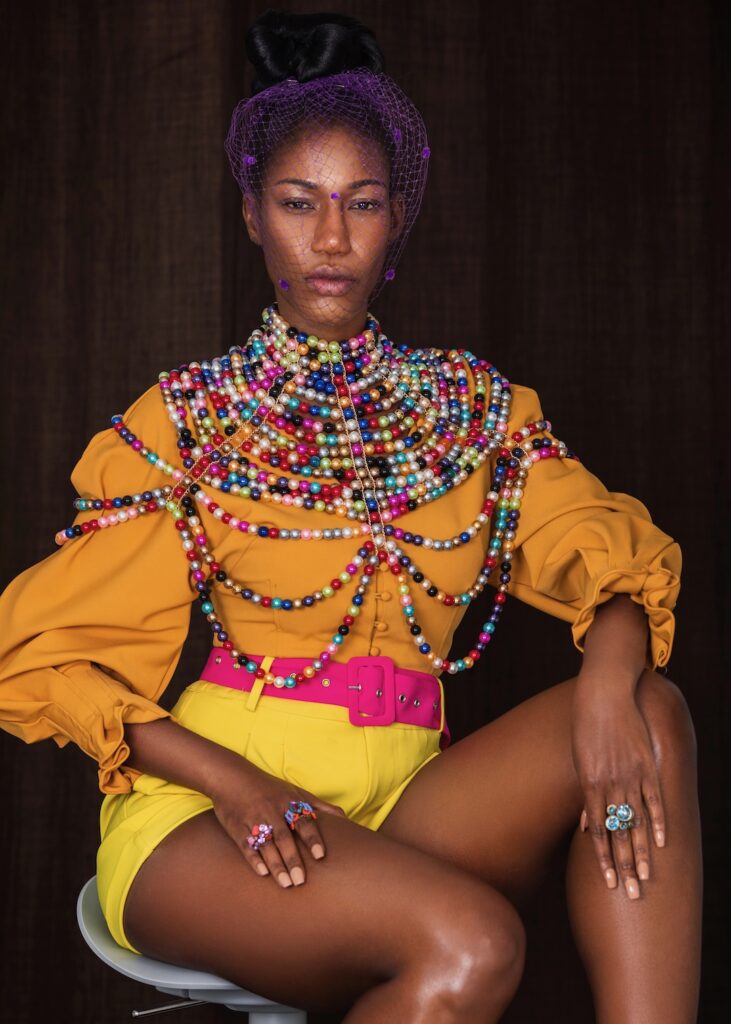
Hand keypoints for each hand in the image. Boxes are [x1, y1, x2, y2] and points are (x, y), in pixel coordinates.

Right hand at [209, 758, 347, 887]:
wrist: (231, 776)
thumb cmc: (269, 788)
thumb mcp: (295, 792)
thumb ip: (320, 806)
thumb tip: (345, 818)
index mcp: (288, 802)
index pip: (303, 821)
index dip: (312, 837)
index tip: (320, 855)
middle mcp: (272, 810)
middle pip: (284, 837)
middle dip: (293, 858)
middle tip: (301, 881)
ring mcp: (253, 818)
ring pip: (266, 844)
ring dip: (276, 864)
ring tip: (286, 884)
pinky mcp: (236, 827)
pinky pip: (246, 844)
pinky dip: (254, 858)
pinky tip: (262, 873)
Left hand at [571, 681, 666, 898]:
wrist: (603, 695)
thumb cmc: (586, 729)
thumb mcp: (579, 762)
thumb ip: (585, 797)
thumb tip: (584, 827)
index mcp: (590, 785)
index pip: (597, 832)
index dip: (603, 860)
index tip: (609, 883)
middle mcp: (610, 785)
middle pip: (618, 834)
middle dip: (624, 866)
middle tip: (631, 894)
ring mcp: (630, 776)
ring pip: (637, 821)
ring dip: (642, 852)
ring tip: (647, 877)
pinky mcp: (646, 765)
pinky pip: (654, 798)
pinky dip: (659, 820)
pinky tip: (662, 843)